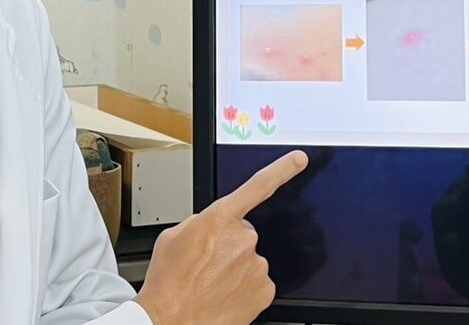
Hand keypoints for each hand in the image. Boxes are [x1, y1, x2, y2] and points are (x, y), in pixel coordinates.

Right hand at [133, 150, 307, 324]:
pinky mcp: (264, 290)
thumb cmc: (168, 281)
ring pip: (250, 259)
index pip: (258, 186)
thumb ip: (200, 222)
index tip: (300, 159)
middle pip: (244, 233)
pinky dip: (243, 287)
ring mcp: (256, 265)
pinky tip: (224, 294)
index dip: (282, 169)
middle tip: (207, 263)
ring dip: (234, 268)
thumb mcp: (173, 237)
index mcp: (219, 219)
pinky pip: (257, 281)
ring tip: (210, 282)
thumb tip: (212, 224)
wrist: (170, 320)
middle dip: (229, 244)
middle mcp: (243, 239)